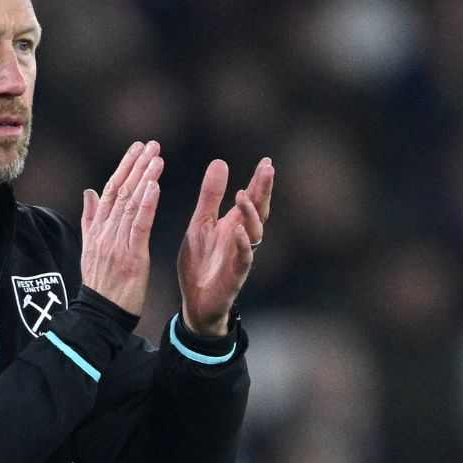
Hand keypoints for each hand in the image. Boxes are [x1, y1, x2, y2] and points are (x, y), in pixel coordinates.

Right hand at [80, 141, 163, 315]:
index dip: (124, 167)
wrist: (99, 314)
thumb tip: (90, 191)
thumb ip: (90, 219)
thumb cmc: (100, 284)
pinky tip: (154, 186)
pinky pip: (138, 225)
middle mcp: (105, 232)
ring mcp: (116, 244)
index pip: (111, 190)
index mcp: (97, 229)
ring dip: (144, 178)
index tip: (137, 148)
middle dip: (136, 165)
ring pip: (131, 204)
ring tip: (157, 158)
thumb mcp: (89, 249)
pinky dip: (146, 204)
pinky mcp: (131, 256)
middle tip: (151, 144)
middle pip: (121, 192)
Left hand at [178, 157, 274, 334]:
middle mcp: (241, 238)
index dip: (259, 181)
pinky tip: (238, 230)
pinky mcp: (234, 275)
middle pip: (259, 210)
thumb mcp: (201, 222)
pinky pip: (243, 258)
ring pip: (254, 232)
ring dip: (251, 213)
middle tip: (267, 169)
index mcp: (233, 224)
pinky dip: (242, 244)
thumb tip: (220, 161)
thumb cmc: (201, 262)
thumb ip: (210, 196)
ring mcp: (240, 256)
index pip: (252, 199)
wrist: (195, 301)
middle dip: (263, 190)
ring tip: (243, 194)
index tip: (267, 161)